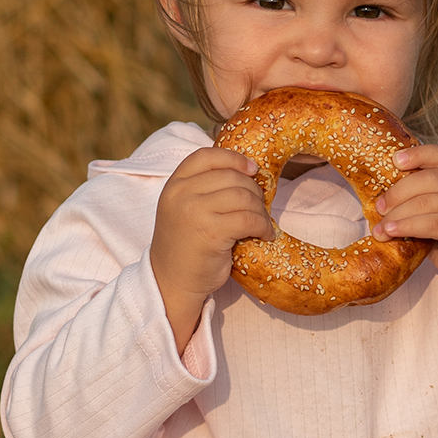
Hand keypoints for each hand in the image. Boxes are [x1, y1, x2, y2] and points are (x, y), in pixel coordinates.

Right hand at [151, 147, 272, 352]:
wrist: (172, 282)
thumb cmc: (185, 246)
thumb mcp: (185, 208)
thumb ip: (204, 189)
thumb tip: (248, 170)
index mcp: (175, 184)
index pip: (207, 156)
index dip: (233, 158)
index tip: (252, 169)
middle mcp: (182, 194)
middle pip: (232, 177)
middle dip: (254, 191)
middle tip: (259, 208)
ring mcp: (195, 212)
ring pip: (244, 197)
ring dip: (261, 210)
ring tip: (262, 224)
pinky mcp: (211, 233)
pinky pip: (249, 219)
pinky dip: (263, 226)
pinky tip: (265, 235)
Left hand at [372, 144, 437, 296]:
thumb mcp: (433, 215)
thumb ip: (417, 201)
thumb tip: (379, 199)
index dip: (418, 154)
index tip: (394, 160)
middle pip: (428, 178)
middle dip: (398, 192)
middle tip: (378, 207)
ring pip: (426, 202)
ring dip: (398, 214)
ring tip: (380, 228)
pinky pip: (432, 223)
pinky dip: (408, 226)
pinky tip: (392, 232)